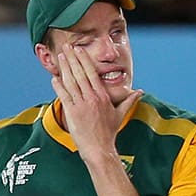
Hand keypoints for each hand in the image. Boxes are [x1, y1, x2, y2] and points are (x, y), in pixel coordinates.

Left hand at [51, 46, 142, 160]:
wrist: (99, 149)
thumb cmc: (109, 132)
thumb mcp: (120, 115)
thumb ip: (129, 101)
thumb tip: (140, 92)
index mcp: (102, 96)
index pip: (92, 73)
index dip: (84, 60)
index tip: (78, 50)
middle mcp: (91, 98)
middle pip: (80, 74)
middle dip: (72, 58)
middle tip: (66, 46)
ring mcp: (81, 105)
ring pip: (71, 82)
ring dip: (65, 68)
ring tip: (60, 57)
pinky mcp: (72, 113)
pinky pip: (63, 96)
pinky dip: (58, 86)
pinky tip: (54, 77)